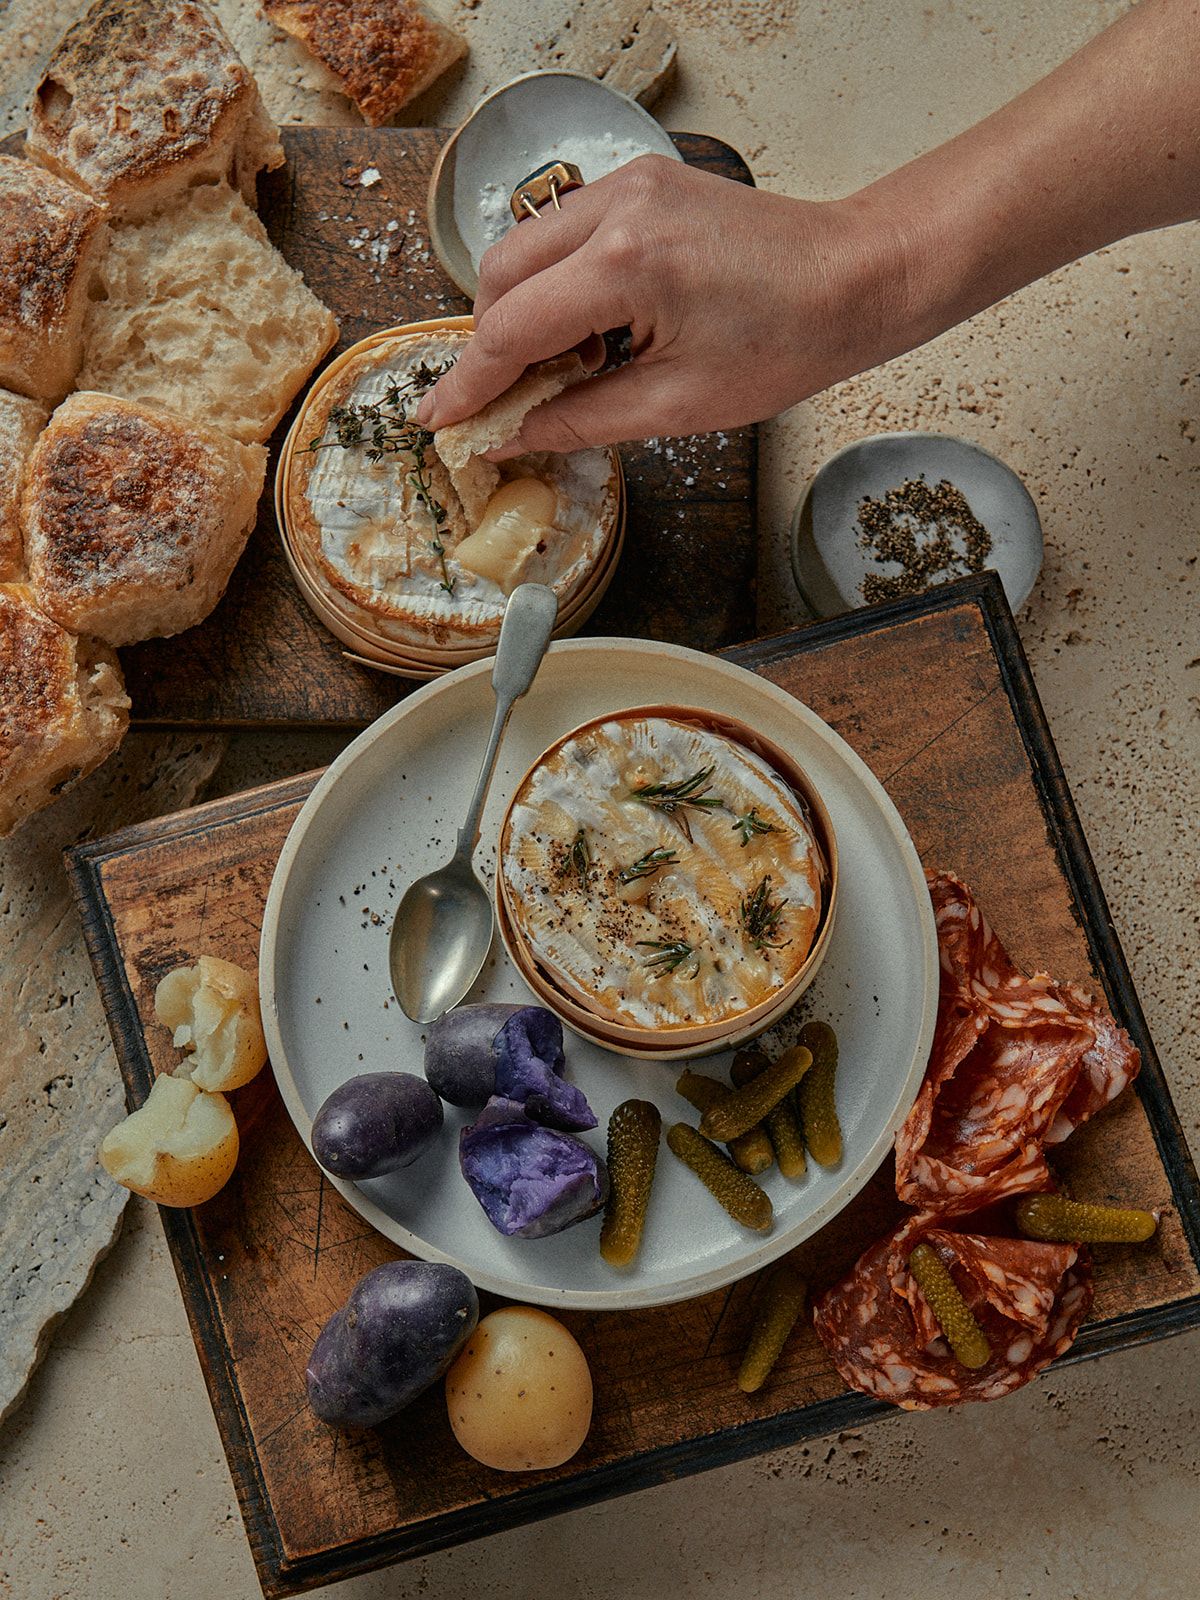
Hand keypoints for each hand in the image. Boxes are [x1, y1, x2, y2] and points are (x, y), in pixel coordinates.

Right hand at [418, 155, 910, 454]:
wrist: (853, 278)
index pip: (511, 329)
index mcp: (627, 266)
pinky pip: (564, 233)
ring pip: (524, 248)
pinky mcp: (641, 183)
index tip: (437, 419)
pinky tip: (595, 329)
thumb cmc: (787, 342)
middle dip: (492, 345)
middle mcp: (617, 208)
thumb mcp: (678, 406)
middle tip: (510, 403)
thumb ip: (581, 419)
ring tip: (570, 368)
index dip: (469, 384)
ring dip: (523, 312)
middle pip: (500, 276)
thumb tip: (512, 436)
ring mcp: (628, 185)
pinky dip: (558, 283)